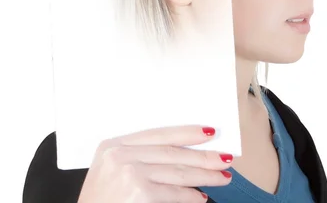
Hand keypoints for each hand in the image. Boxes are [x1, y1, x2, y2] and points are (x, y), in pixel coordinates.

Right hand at [77, 125, 232, 202]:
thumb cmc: (101, 201)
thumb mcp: (111, 171)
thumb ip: (139, 157)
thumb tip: (184, 153)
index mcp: (113, 145)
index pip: (158, 134)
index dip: (187, 132)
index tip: (210, 132)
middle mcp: (120, 156)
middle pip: (172, 153)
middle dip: (203, 156)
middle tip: (225, 158)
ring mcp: (130, 174)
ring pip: (178, 172)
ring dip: (204, 175)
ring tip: (222, 177)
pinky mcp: (140, 194)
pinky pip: (174, 194)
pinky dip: (191, 196)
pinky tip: (201, 197)